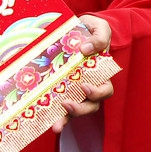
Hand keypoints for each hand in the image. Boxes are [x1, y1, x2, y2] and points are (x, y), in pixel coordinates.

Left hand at [51, 13, 114, 133]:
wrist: (77, 27)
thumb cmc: (92, 29)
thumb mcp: (100, 28)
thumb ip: (99, 38)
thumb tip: (86, 50)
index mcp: (101, 74)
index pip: (105, 90)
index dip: (97, 93)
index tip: (85, 86)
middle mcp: (89, 85)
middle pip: (91, 106)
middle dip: (80, 109)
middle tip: (67, 104)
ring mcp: (74, 89)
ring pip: (75, 110)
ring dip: (66, 119)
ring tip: (56, 124)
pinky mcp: (60, 89)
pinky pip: (59, 106)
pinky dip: (53, 115)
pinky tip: (45, 120)